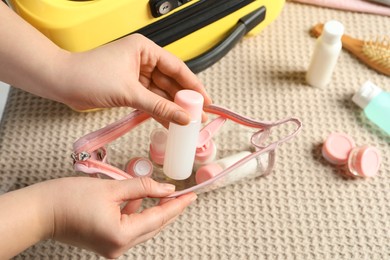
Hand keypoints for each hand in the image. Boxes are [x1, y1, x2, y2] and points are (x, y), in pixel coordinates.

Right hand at [42, 177, 195, 257]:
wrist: (40, 211)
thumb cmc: (69, 199)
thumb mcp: (112, 188)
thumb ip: (142, 187)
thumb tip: (166, 189)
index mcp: (121, 235)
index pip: (159, 219)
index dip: (177, 206)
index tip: (192, 196)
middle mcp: (118, 246)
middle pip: (153, 226)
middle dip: (170, 209)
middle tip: (185, 195)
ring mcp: (111, 247)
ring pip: (143, 227)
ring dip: (154, 211)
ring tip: (167, 194)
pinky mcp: (105, 242)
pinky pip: (129, 228)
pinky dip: (137, 213)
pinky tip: (141, 199)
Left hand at [57, 34, 211, 124]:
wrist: (61, 83)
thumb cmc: (89, 76)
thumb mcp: (129, 92)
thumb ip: (159, 106)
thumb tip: (183, 117)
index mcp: (144, 50)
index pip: (177, 68)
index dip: (193, 86)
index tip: (205, 101)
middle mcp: (142, 61)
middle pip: (170, 82)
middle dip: (184, 100)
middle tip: (198, 116)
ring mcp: (136, 76)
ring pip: (160, 94)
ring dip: (172, 108)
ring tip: (186, 124)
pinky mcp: (129, 89)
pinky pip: (149, 101)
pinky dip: (158, 112)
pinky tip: (169, 123)